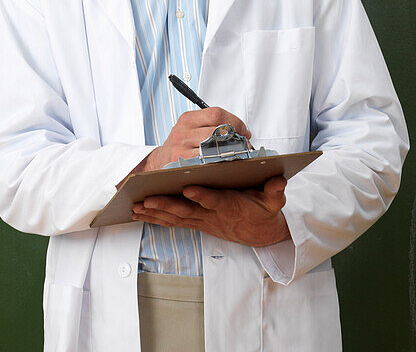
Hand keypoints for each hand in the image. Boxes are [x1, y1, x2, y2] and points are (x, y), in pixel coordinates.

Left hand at [130, 176, 289, 246]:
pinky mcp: (196, 222)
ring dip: (156, 214)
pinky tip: (139, 214)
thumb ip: (275, 192)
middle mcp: (213, 215)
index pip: (215, 201)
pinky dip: (155, 219)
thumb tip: (279, 181)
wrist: (260, 233)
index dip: (203, 197)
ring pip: (176, 217)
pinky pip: (173, 222)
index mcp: (231, 206)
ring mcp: (202, 220)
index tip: (189, 189)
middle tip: (148, 200)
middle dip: (167, 206)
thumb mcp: (274, 202)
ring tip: (136, 207)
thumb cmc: (264, 211)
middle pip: (188, 211)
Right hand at [135, 107, 251, 174]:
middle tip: (244, 145)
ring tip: (238, 155)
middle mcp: (182, 131)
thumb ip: (213, 125)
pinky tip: (225, 164)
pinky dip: (219, 162)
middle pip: (217, 130)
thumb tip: (243, 131)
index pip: (216, 114)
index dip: (235, 122)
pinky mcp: (180, 162)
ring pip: (213, 146)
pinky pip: (206, 161)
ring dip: (231, 151)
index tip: (243, 131)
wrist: (160, 163)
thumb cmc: (182, 146)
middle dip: (236, 138)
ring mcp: (180, 147)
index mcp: (187, 119)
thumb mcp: (191, 129)